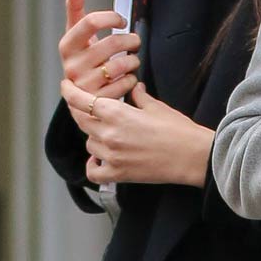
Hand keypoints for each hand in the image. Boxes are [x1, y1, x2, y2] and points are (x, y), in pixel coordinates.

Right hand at [59, 0, 139, 134]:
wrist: (78, 96)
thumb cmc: (81, 58)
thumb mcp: (75, 35)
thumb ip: (75, 8)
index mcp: (67, 46)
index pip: (91, 22)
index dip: (111, 17)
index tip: (121, 20)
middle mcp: (73, 66)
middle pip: (112, 43)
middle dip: (130, 40)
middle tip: (134, 41)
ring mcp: (86, 85)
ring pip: (123, 64)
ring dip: (133, 59)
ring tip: (131, 60)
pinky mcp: (100, 101)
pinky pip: (127, 83)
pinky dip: (133, 79)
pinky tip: (128, 77)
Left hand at [72, 81, 213, 188]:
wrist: (194, 156)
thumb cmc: (178, 130)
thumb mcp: (156, 107)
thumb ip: (139, 97)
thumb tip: (134, 87)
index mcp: (116, 113)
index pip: (80, 100)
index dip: (69, 92)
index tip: (66, 86)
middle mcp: (108, 134)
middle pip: (81, 121)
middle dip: (81, 112)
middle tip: (86, 107)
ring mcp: (111, 156)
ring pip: (88, 144)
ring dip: (93, 136)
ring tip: (107, 133)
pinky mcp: (119, 174)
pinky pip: (93, 171)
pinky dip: (93, 165)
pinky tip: (99, 159)